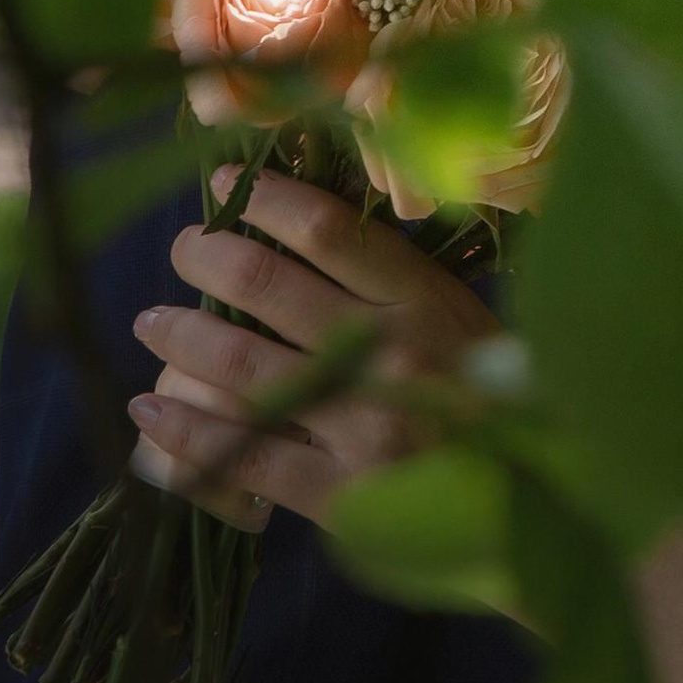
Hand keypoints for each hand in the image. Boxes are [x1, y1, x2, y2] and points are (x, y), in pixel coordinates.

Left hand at [126, 167, 501, 530]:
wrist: (532, 495)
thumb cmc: (491, 393)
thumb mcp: (459, 316)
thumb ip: (392, 281)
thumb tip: (301, 233)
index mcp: (424, 300)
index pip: (331, 232)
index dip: (266, 201)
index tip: (225, 186)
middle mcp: (389, 352)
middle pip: (271, 288)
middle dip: (210, 258)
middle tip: (184, 246)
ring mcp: (361, 424)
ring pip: (245, 369)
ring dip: (185, 336)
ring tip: (154, 319)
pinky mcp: (339, 492)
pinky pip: (245, 456)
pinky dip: (186, 430)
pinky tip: (149, 408)